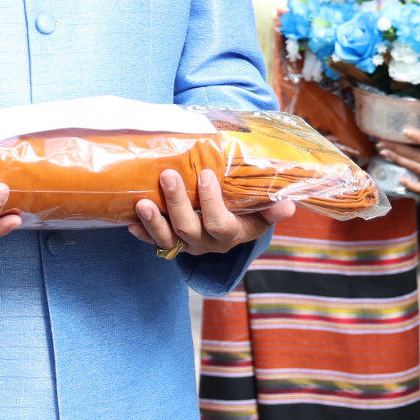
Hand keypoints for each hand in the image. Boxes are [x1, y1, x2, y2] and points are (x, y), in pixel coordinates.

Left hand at [128, 168, 291, 252]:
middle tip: (168, 175)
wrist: (231, 227)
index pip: (220, 224)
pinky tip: (129, 221)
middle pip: (190, 229)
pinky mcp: (171, 243)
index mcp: (233, 234)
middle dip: (177, 202)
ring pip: (168, 239)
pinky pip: (154, 242)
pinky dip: (142, 232)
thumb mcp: (261, 210)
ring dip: (154, 221)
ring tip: (142, 202)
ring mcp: (187, 245)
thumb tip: (289, 204)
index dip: (211, 202)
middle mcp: (208, 243)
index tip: (204, 174)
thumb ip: (272, 207)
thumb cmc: (247, 210)